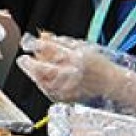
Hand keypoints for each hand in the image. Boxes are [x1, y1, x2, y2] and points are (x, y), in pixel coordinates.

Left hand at [17, 33, 135, 114]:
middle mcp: (71, 73)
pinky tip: (42, 79)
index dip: (35, 45)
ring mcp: (68, 88)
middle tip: (23, 60)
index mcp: (75, 57)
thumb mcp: (82, 47)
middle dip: (29, 64)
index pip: (50, 49)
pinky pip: (48, 91)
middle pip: (42, 68)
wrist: (112, 84)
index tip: (28, 43)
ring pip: (42, 82)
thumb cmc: (99, 65)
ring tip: (32, 69)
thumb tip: (43, 37)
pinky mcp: (66, 98)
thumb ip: (61, 42)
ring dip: (34, 75)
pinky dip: (42, 84)